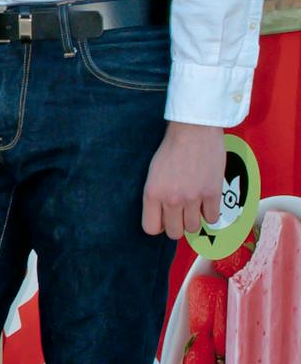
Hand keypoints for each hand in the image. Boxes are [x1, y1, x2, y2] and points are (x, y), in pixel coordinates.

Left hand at [141, 122, 225, 238]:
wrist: (193, 131)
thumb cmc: (171, 148)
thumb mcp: (153, 172)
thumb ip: (157, 195)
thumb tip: (163, 215)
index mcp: (152, 193)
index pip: (151, 228)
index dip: (159, 225)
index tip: (164, 218)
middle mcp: (171, 199)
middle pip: (174, 233)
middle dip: (177, 225)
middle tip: (181, 213)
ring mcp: (193, 198)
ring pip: (194, 229)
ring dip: (194, 220)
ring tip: (194, 206)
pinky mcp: (212, 194)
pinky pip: (212, 219)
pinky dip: (210, 213)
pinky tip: (207, 202)